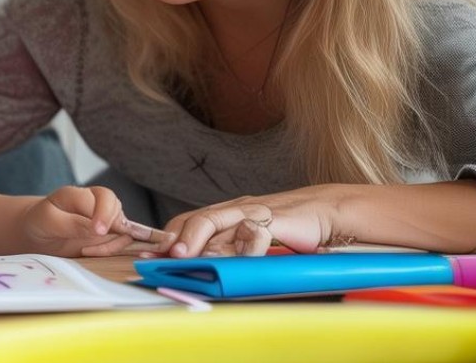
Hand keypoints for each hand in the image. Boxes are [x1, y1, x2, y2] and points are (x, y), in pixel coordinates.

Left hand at [21, 185, 140, 256]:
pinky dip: (119, 251)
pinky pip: (123, 242)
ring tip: (86, 253)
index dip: (104, 215)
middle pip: (119, 214)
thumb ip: (72, 223)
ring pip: (125, 230)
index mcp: (80, 194)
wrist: (37, 234)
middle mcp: (97, 204)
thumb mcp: (48, 221)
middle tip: (88, 250)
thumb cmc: (40, 223)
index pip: (104, 199)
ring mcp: (105, 220)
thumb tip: (96, 229)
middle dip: (111, 234)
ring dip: (112, 246)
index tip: (98, 232)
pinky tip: (104, 256)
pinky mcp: (109, 235)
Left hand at [158, 185, 346, 257]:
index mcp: (227, 212)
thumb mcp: (252, 239)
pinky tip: (234, 258)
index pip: (189, 220)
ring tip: (184, 255)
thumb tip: (200, 268)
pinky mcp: (276, 219)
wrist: (325, 210)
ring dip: (198, 239)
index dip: (169, 236)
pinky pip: (255, 231)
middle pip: (199, 219)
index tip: (151, 254)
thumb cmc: (288, 226)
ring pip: (218, 221)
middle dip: (178, 237)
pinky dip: (243, 246)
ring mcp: (254, 212)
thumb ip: (229, 249)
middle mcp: (236, 208)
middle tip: (165, 255)